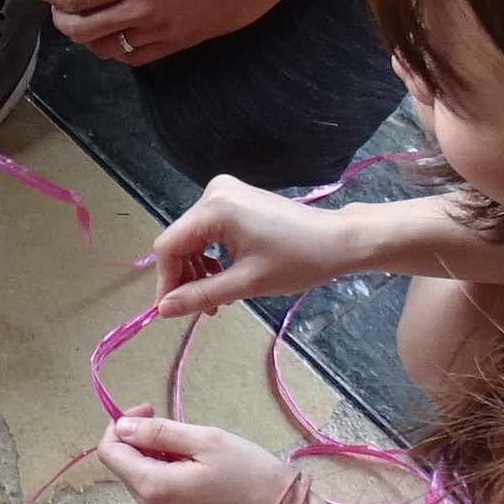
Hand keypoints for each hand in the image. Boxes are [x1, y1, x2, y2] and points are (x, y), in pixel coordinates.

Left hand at [38, 0, 307, 67]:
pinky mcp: (181, 43)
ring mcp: (163, 31)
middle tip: (60, 11)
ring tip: (85, 24)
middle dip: (63, 22)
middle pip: (85, 31)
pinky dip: (117, 51)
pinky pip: (137, 58)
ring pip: (108, 50)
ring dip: (88, 40)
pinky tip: (116, 37)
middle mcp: (144, 9)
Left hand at [98, 413, 292, 503]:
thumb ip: (158, 432)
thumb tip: (122, 427)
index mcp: (153, 489)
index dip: (121, 425)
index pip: (109, 453)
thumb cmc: (251, 475)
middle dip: (142, 444)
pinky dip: (169, 483)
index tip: (149, 409)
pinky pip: (161, 502)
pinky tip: (200, 477)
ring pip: (144, 486)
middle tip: (181, 431)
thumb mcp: (206, 441)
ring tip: (196, 455)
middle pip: (126, 470)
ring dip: (157, 463)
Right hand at [146, 175, 362, 315]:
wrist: (339, 241)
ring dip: (199, 270)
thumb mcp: (246, 283)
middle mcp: (214, 193)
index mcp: (214, 208)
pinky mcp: (237, 200)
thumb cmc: (299, 260)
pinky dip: (211, 256)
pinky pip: (209, 231)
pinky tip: (224, 276)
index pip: (169, 246)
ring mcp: (226, 193)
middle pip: (180, 242)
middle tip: (202, 309)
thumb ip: (200, 295)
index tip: (171, 310)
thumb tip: (163, 309)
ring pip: (193, 238)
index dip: (166, 281)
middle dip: (185, 277)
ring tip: (217, 298)